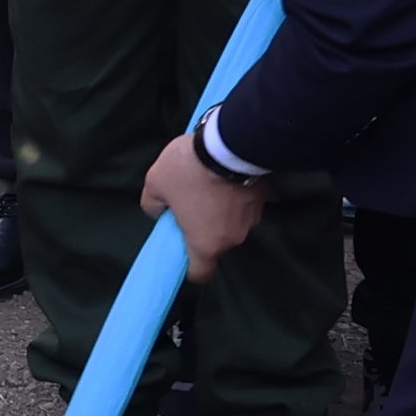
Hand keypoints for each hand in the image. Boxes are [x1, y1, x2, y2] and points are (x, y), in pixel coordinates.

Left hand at [140, 131, 264, 278]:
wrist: (229, 142)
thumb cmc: (189, 170)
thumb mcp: (155, 183)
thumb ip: (152, 205)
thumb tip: (158, 211)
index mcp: (206, 243)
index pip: (201, 273)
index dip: (191, 267)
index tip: (183, 249)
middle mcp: (233, 237)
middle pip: (216, 242)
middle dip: (204, 228)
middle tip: (192, 204)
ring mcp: (252, 218)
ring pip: (232, 222)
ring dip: (222, 211)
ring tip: (210, 184)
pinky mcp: (263, 198)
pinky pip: (245, 204)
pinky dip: (236, 196)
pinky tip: (226, 176)